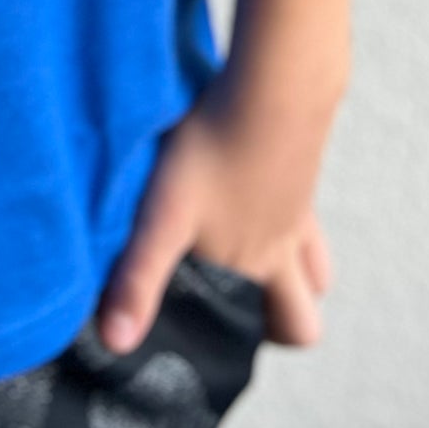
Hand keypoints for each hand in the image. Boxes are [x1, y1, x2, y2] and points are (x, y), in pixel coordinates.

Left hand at [94, 72, 340, 353]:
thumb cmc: (212, 153)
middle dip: (285, 302)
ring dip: (288, 254)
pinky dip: (281, 198)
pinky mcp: (298, 154)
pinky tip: (244, 174)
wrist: (270, 84)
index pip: (297, 327)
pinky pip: (301, 191)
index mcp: (264, 263)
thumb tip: (114, 343)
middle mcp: (290, 237)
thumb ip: (139, 278)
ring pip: (311, 244)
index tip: (233, 325)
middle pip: (314, 294)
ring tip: (238, 237)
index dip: (273, 334)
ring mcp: (299, 195)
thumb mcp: (165, 217)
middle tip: (239, 288)